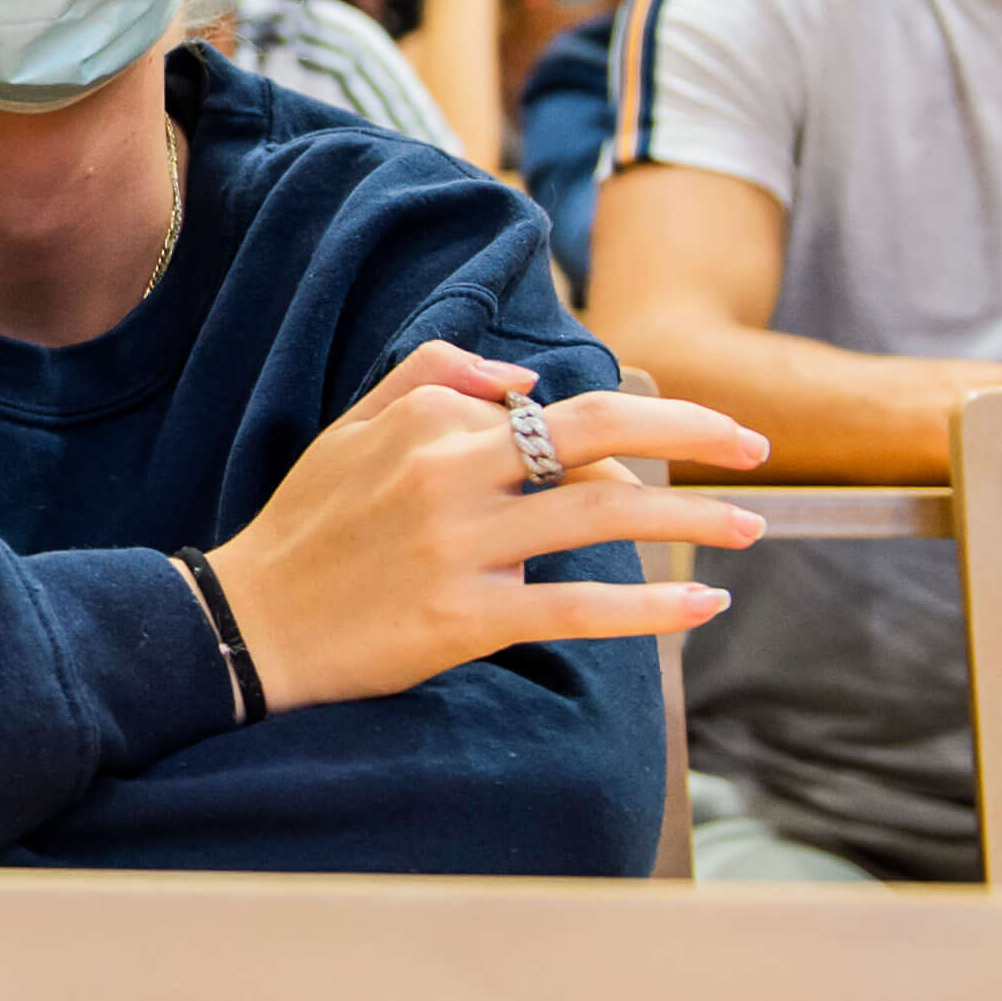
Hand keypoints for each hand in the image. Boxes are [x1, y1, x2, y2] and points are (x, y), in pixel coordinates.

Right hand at [204, 341, 771, 714]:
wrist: (245, 624)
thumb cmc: (305, 527)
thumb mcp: (351, 426)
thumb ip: (431, 375)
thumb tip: (525, 381)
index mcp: (428, 420)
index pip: (553, 415)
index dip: (612, 444)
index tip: (647, 473)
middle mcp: (448, 472)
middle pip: (597, 435)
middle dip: (692, 433)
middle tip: (755, 446)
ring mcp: (458, 547)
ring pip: (601, 519)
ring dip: (693, 522)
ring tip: (752, 529)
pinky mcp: (462, 619)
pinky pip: (576, 609)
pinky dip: (648, 610)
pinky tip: (702, 607)